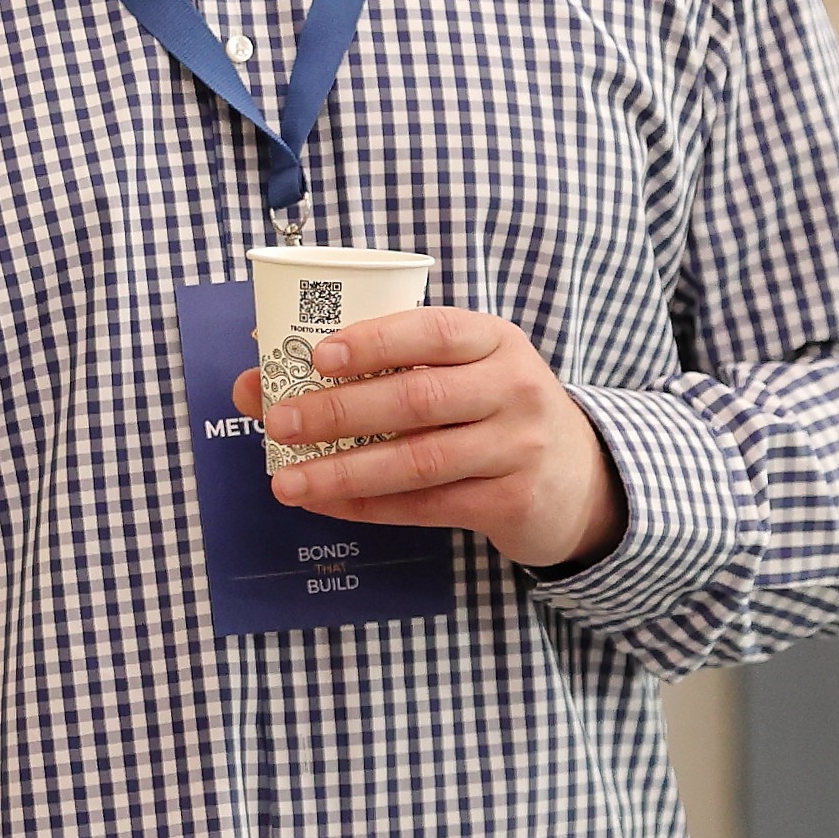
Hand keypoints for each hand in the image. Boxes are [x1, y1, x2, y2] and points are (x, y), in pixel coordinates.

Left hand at [233, 308, 623, 570]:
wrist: (581, 481)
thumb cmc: (494, 413)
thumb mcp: (462, 374)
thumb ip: (378, 370)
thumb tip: (258, 379)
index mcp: (494, 340)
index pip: (433, 330)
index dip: (375, 341)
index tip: (318, 356)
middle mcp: (513, 388)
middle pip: (418, 399)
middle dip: (339, 411)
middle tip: (278, 421)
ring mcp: (517, 447)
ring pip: (418, 461)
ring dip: (344, 471)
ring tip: (287, 481)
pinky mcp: (512, 501)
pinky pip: (429, 505)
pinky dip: (371, 507)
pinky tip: (329, 504)